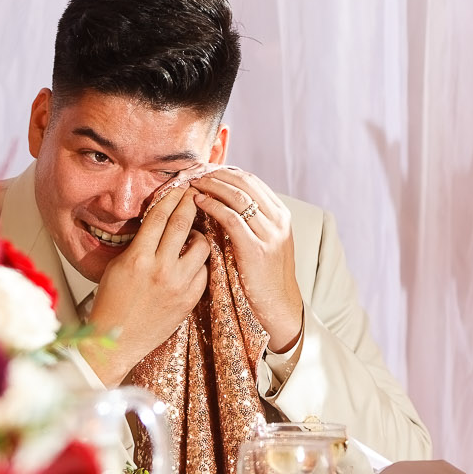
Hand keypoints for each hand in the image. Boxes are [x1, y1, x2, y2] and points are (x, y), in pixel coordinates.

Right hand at [83, 179, 210, 384]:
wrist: (117, 340)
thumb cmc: (111, 304)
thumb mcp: (117, 266)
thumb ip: (138, 245)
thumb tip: (155, 226)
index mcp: (138, 258)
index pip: (159, 216)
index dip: (170, 197)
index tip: (178, 186)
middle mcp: (161, 269)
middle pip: (182, 224)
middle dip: (190, 204)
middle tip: (195, 193)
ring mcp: (178, 285)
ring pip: (201, 247)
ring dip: (199, 235)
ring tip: (194, 234)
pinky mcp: (190, 300)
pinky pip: (204, 272)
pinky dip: (201, 262)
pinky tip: (194, 261)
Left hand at [190, 168, 302, 350]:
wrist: (278, 305)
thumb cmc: (264, 274)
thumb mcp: (264, 240)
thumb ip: (251, 219)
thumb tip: (222, 198)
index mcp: (281, 214)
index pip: (251, 180)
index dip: (225, 171)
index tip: (203, 168)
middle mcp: (278, 219)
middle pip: (244, 182)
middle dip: (216, 174)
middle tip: (193, 172)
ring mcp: (269, 233)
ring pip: (237, 196)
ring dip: (211, 186)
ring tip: (192, 183)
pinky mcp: (256, 248)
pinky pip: (231, 218)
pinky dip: (212, 205)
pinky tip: (197, 202)